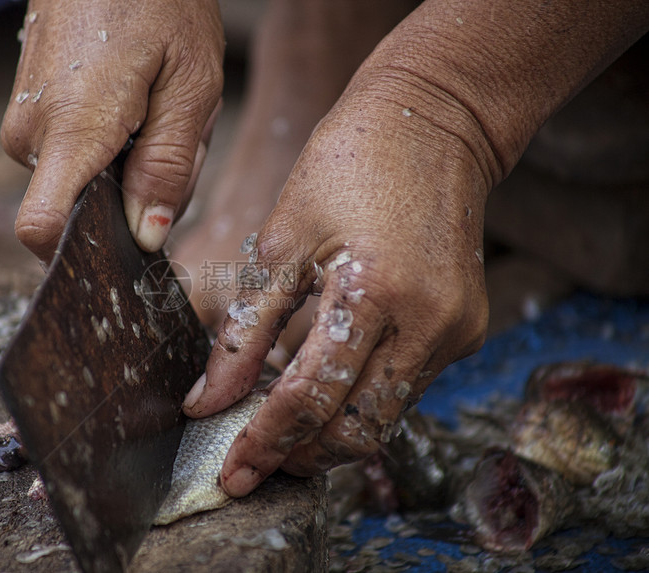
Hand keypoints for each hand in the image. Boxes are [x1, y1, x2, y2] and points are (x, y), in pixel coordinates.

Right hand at [0, 0, 222, 262]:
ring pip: (84, 187)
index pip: (42, 229)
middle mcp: (32, 135)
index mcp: (72, 129)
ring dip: (134, 168)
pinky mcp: (32, 115)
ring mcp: (26, 124)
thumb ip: (168, 167)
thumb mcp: (189, 85)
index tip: (134, 242)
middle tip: (175, 135)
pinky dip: (117, 149)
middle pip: (84, 212)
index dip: (86, 252)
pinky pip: (76, 160)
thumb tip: (147, 236)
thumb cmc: (156, 1)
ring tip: (159, 110)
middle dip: (139, 196)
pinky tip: (139, 106)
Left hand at [182, 70, 491, 496]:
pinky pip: (406, 387)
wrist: (432, 123)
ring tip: (282, 433)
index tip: (232, 473)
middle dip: (301, 457)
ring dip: (330, 435)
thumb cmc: (345, 167)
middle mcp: (427, 322)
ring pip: (386, 418)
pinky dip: (360, 400)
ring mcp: (456, 330)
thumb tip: (207, 402)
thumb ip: (245, 330)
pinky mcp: (466, 329)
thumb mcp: (281, 241)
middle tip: (254, 464)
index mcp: (373, 292)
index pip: (311, 398)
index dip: (266, 443)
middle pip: (358, 430)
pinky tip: (326, 388)